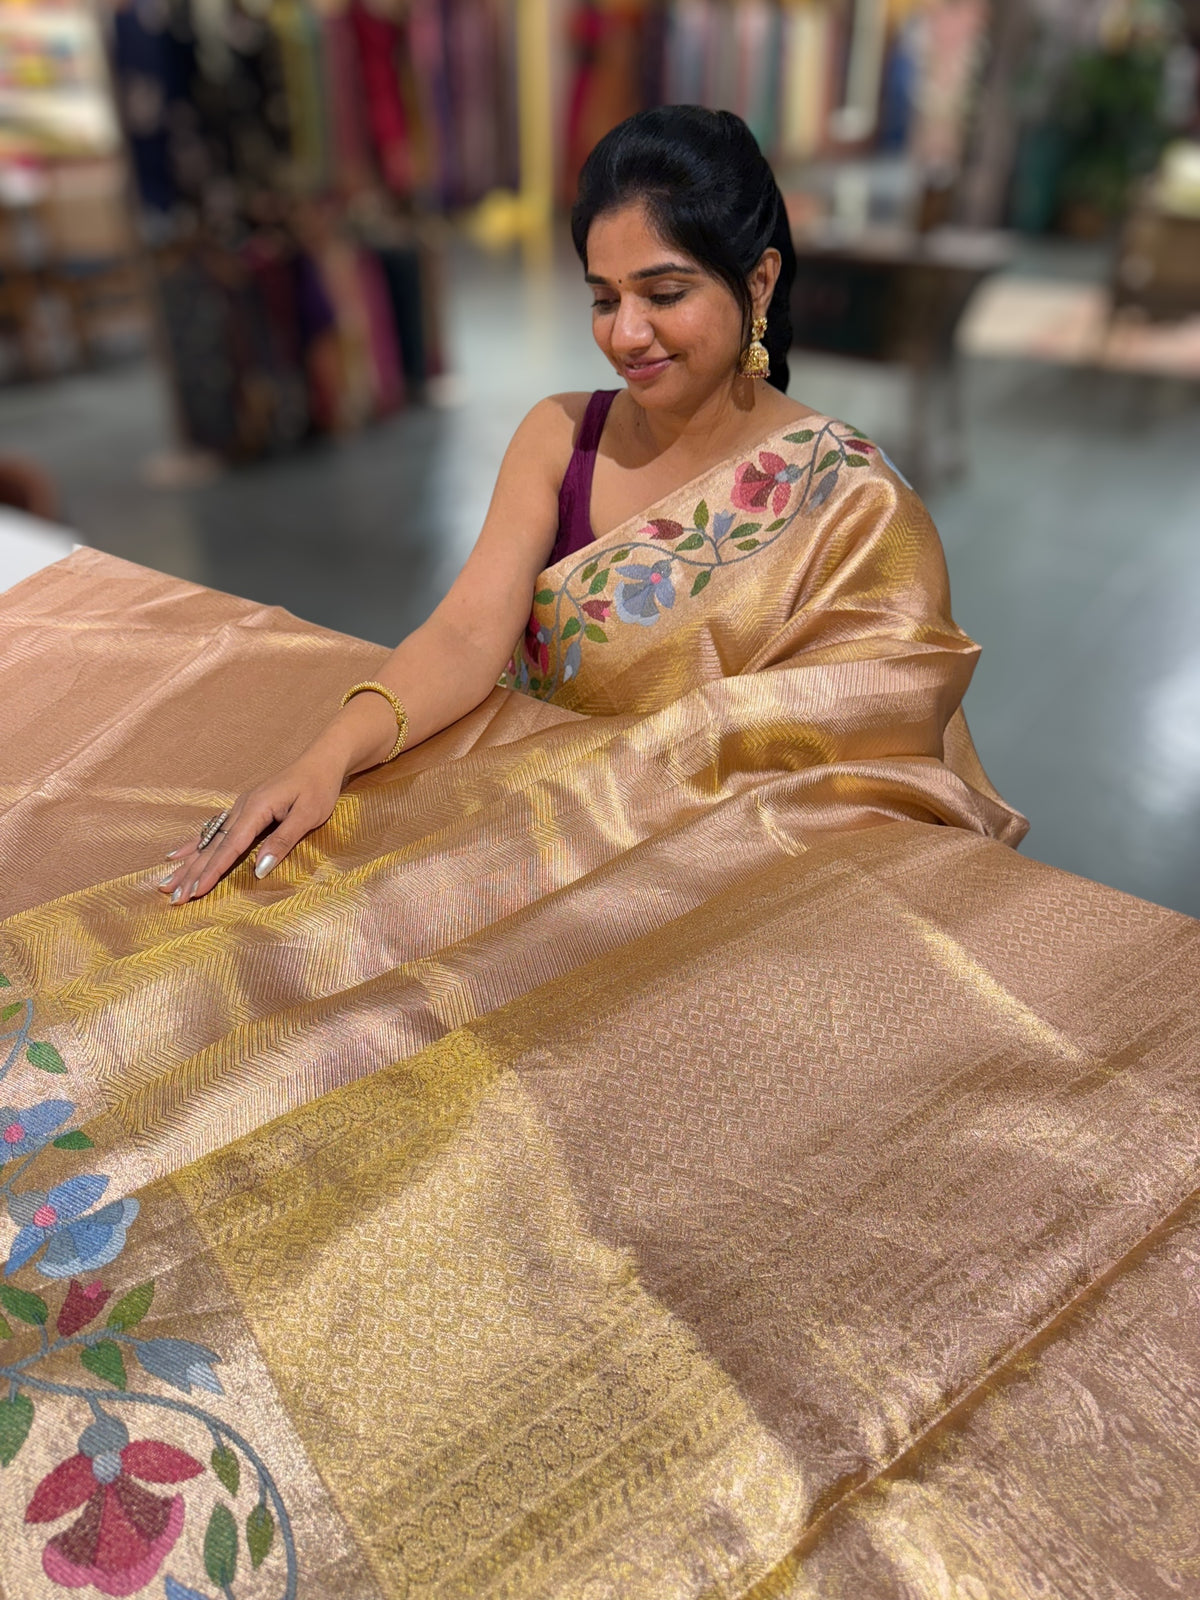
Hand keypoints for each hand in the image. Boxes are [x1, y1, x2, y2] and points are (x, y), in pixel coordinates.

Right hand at [157, 754, 344, 903]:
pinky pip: (212, 831)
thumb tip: (259, 870)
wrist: (320, 762)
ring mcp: (239, 808)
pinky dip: (193, 846)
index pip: (229, 846)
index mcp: (256, 809)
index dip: (212, 871)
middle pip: (212, 846)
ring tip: (165, 885)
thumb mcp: (308, 816)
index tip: (195, 891)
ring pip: (208, 841)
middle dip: (191, 873)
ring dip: (187, 865)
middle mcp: (241, 808)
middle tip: (172, 897)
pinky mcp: (243, 810)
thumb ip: (282, 841)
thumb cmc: (318, 788)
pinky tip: (176, 856)